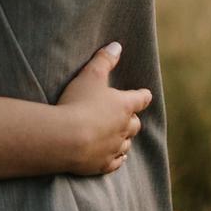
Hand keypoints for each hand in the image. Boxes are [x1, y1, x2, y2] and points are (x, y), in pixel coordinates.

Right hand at [55, 42, 152, 175]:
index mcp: (124, 106)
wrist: (66, 138)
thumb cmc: (78, 103)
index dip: (143, 96)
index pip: (141, 99)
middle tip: (127, 116)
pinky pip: (116, 162)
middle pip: (135, 124)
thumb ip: (104, 60)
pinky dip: (117, 158)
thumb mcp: (90, 75)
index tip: (145, 94)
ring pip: (126, 144)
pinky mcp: (103, 165)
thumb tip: (117, 45)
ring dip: (124, 139)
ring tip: (119, 136)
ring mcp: (114, 148)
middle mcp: (123, 128)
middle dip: (132, 119)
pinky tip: (115, 157)